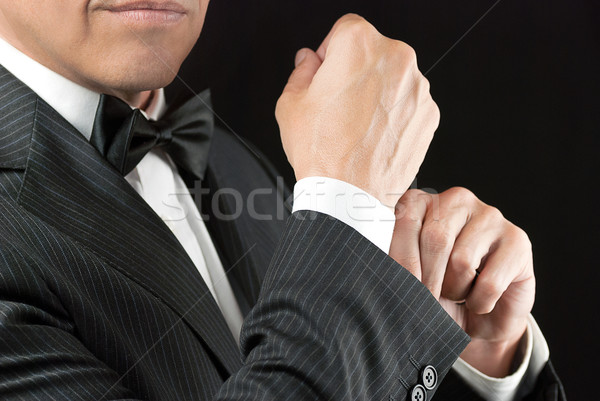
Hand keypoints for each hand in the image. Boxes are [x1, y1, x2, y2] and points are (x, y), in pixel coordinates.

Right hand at [275, 14, 439, 206]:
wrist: (350, 195)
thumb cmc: (321, 153)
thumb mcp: (290, 104)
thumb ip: (301, 71)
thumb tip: (309, 60)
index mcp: (359, 45)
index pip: (344, 29)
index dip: (329, 52)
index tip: (326, 73)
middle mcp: (396, 59)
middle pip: (372, 52)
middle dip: (355, 71)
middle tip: (338, 104)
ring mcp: (418, 88)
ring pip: (392, 78)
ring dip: (377, 92)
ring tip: (356, 125)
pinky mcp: (429, 114)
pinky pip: (408, 103)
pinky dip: (394, 114)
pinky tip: (374, 136)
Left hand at [390, 187, 534, 376]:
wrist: (481, 316)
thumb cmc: (438, 290)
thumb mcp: (410, 276)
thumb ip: (393, 262)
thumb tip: (373, 264)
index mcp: (423, 201)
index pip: (405, 218)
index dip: (401, 260)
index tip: (401, 286)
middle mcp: (457, 199)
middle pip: (433, 239)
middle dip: (427, 281)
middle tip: (430, 299)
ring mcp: (490, 216)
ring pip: (461, 261)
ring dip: (454, 291)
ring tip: (457, 294)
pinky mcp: (517, 240)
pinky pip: (489, 282)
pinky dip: (479, 303)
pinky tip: (480, 301)